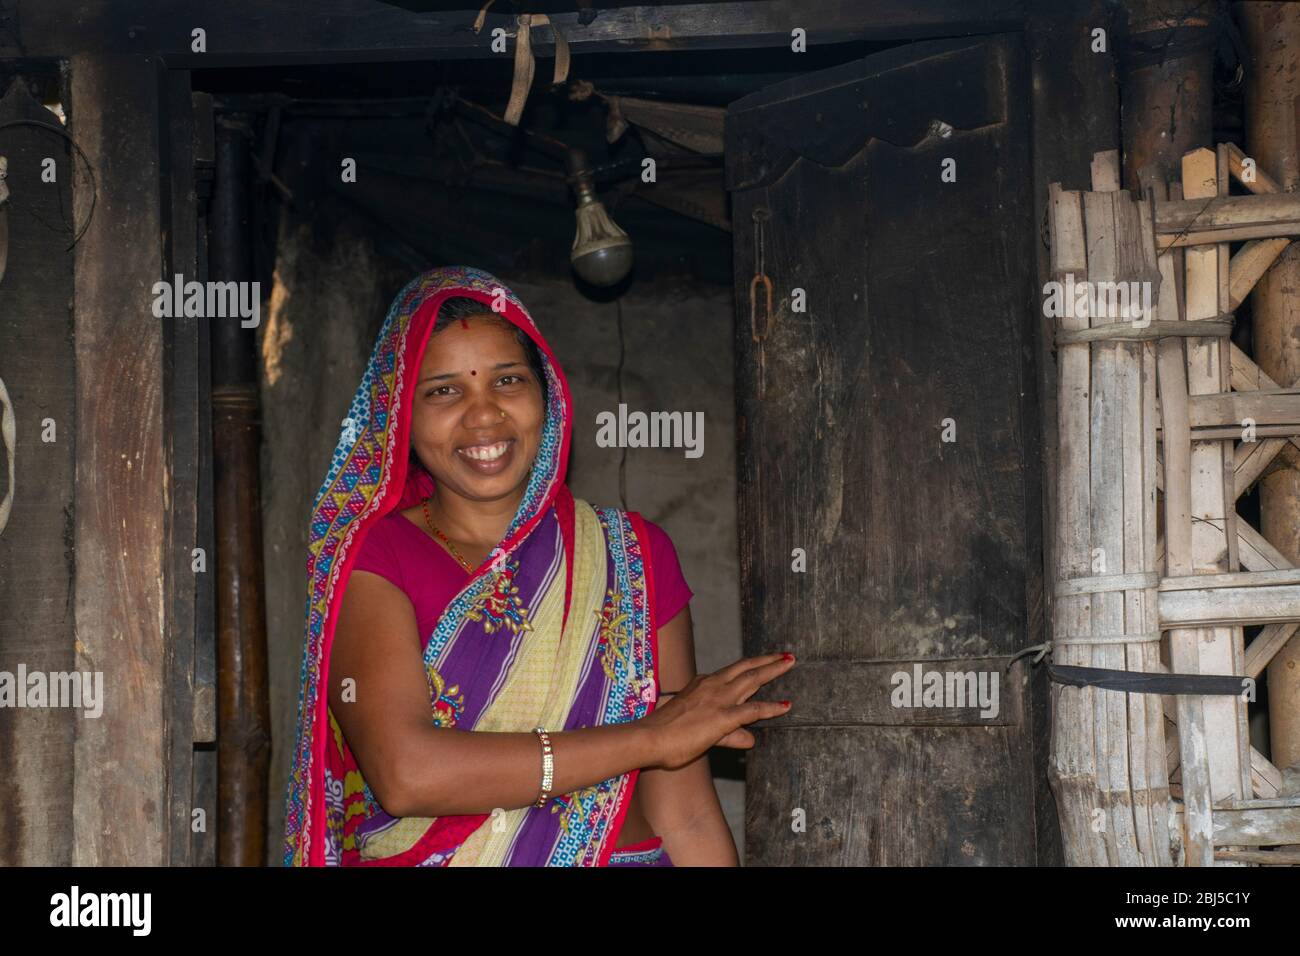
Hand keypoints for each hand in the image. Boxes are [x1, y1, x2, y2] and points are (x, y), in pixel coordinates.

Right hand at [640, 653, 794, 770]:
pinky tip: (785, 706)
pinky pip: (753, 710)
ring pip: (753, 680)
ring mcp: (718, 699)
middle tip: (787, 656)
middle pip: (746, 668)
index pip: (732, 673)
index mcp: (702, 684)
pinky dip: (771, 707)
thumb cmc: (666, 735)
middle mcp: (712, 685)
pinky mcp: (723, 717)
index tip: (763, 663)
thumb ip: (729, 735)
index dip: (751, 668)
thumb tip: (750, 740)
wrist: (649, 738)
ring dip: (773, 671)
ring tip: (790, 663)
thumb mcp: (699, 730)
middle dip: (768, 661)